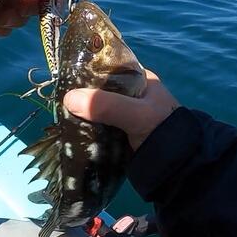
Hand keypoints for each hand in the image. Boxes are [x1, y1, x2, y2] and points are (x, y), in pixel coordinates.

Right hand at [63, 70, 179, 150]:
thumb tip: (69, 98)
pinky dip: (86, 128)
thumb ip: (106, 105)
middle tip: (58, 97)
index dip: (88, 69)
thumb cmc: (162, 132)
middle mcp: (131, 94)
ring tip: (60, 113)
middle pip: (100, 89)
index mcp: (140, 79)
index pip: (109, 66)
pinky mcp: (118, 134)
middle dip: (81, 94)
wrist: (177, 170)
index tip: (65, 75)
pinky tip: (69, 129)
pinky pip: (97, 125)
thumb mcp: (136, 114)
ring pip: (96, 108)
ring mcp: (125, 115)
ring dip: (81, 112)